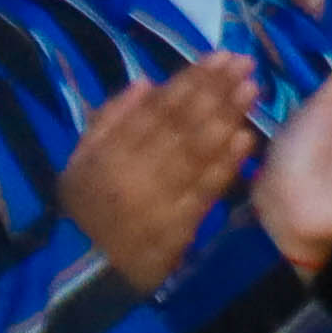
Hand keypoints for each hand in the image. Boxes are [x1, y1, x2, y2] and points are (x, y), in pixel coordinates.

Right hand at [58, 58, 260, 290]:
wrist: (89, 276)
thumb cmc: (88, 213)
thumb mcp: (79, 166)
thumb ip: (107, 123)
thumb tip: (144, 82)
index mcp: (105, 154)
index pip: (154, 109)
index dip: (189, 80)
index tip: (217, 56)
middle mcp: (130, 172)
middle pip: (179, 124)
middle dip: (214, 90)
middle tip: (244, 63)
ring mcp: (155, 200)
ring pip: (194, 152)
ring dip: (226, 117)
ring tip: (252, 89)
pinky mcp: (177, 227)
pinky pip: (203, 191)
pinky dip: (226, 164)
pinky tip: (247, 139)